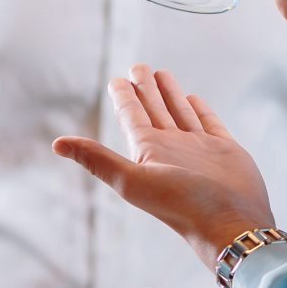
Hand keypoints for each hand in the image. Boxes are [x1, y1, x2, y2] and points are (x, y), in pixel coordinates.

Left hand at [52, 65, 273, 265]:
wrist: (230, 221)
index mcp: (148, 151)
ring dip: (170, 94)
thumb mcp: (132, 180)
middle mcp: (171, 147)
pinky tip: (193, 98)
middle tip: (139, 66)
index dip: (123, 96)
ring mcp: (198, 148)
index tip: (117, 79)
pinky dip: (200, 109)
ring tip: (163, 73)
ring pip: (180, 112)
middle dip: (145, 88)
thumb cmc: (182, 204)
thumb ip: (96, 159)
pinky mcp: (224, 149)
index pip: (131, 115)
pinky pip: (209, 121)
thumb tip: (56, 144)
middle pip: (154, 109)